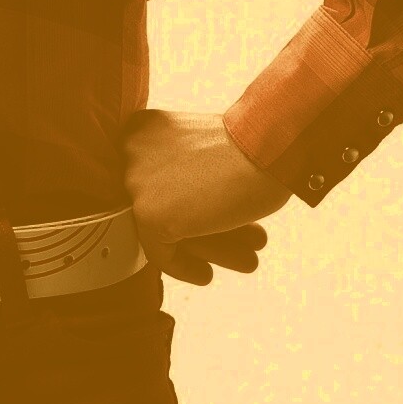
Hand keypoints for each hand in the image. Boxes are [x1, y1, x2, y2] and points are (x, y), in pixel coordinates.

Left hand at [119, 108, 295, 285]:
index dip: (181, 207)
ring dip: (197, 249)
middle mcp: (131, 151)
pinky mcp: (149, 214)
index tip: (204, 225)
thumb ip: (180, 170)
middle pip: (158, 205)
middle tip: (223, 245)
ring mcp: (136, 182)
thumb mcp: (202, 148)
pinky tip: (205, 275)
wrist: (271, 146)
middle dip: (191, 229)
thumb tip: (176, 208)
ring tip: (229, 261)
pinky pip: (160, 253)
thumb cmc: (252, 144)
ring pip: (161, 229)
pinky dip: (183, 267)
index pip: (152, 182)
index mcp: (143, 129)